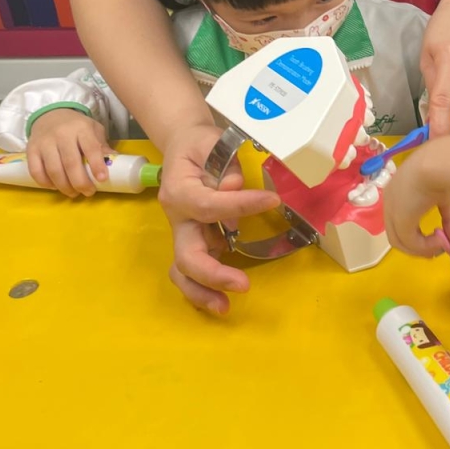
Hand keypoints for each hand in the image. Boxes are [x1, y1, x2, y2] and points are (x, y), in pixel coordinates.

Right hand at [27, 108, 116, 197]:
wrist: (50, 114)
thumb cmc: (76, 126)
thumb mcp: (93, 130)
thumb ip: (102, 146)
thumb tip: (116, 163)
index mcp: (82, 128)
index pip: (91, 148)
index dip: (97, 165)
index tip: (102, 179)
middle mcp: (62, 134)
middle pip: (70, 163)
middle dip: (80, 182)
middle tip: (88, 192)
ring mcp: (44, 142)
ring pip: (53, 170)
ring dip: (64, 186)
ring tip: (73, 193)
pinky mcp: (31, 150)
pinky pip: (36, 171)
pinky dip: (46, 183)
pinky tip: (55, 187)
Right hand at [157, 123, 281, 314]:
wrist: (183, 147)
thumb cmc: (200, 144)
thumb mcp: (211, 141)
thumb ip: (223, 162)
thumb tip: (235, 187)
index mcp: (179, 190)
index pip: (208, 205)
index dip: (240, 205)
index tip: (272, 200)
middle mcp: (177, 218)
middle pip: (186, 254)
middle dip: (213, 273)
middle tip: (244, 284)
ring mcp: (183, 233)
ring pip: (182, 270)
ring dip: (202, 291)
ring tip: (226, 307)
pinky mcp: (194, 241)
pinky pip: (191, 270)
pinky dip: (203, 288)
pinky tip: (222, 300)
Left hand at [383, 148, 449, 257]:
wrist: (438, 163)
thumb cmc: (442, 172)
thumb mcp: (446, 199)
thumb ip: (449, 220)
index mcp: (397, 192)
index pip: (398, 220)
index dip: (415, 235)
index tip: (434, 241)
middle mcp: (390, 203)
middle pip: (396, 235)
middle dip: (416, 247)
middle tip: (436, 252)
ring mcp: (392, 211)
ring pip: (400, 242)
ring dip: (421, 249)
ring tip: (440, 246)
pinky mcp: (399, 220)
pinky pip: (410, 242)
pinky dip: (425, 247)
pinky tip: (440, 241)